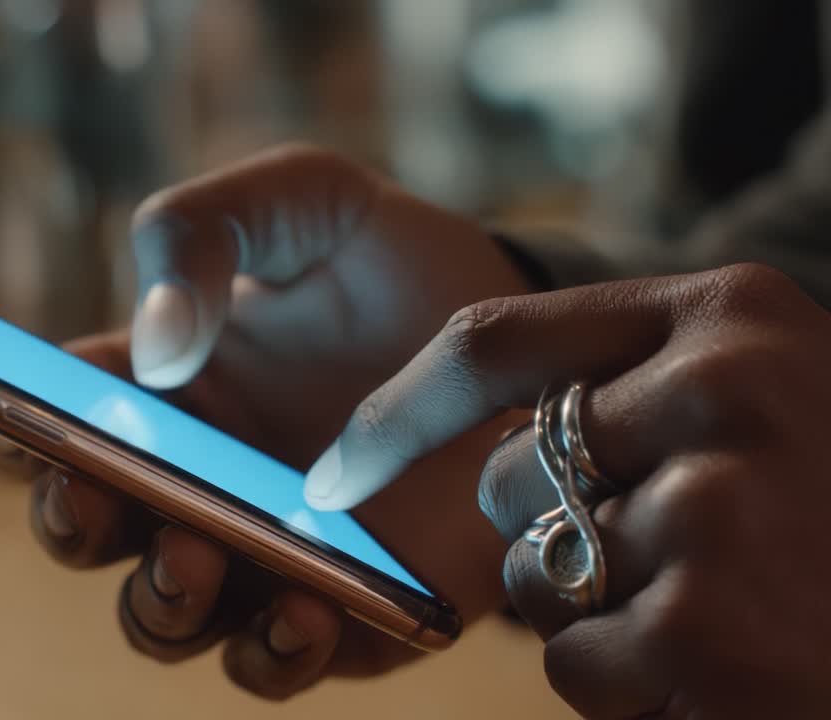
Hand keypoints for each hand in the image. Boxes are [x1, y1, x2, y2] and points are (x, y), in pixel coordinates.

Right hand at [0, 145, 531, 697]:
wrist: (512, 327)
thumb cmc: (387, 259)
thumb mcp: (298, 199)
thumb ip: (203, 231)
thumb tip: (155, 351)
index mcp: (161, 388)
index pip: (52, 419)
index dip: (11, 427)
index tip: (15, 423)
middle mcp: (193, 477)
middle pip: (88, 529)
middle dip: (71, 523)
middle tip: (95, 496)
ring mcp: (261, 549)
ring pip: (164, 616)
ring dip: (160, 602)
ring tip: (198, 558)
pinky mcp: (342, 609)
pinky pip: (273, 661)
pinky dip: (270, 652)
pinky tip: (305, 609)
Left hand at [320, 263, 830, 716]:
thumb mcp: (759, 410)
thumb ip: (637, 396)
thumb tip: (480, 441)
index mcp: (733, 313)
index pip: (498, 341)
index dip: (397, 409)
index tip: (332, 467)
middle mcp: (728, 388)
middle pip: (507, 470)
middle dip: (543, 533)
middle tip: (668, 559)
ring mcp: (723, 510)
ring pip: (534, 575)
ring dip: (595, 613)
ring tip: (725, 613)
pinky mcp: (710, 633)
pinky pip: (577, 661)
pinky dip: (627, 685)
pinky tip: (726, 672)